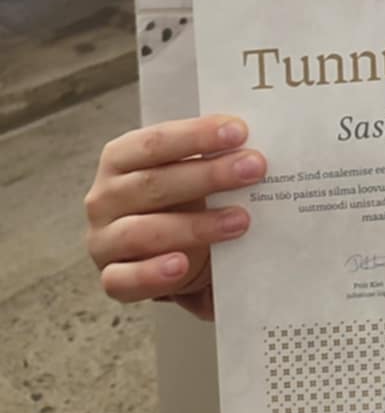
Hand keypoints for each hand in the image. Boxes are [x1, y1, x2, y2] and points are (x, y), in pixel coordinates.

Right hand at [85, 114, 266, 321]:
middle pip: (153, 183)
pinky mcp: (111, 278)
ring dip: (194, 227)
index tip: (239, 131)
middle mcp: (105, 197)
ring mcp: (103, 240)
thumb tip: (251, 148)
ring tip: (239, 221)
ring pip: (141, 232)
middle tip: (253, 169)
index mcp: (120, 159)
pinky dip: (152, 273)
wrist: (162, 252)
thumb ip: (209, 159)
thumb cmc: (177, 202)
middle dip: (208, 175)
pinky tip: (181, 265)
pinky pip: (125, 280)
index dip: (196, 135)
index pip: (154, 142)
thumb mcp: (188, 175)